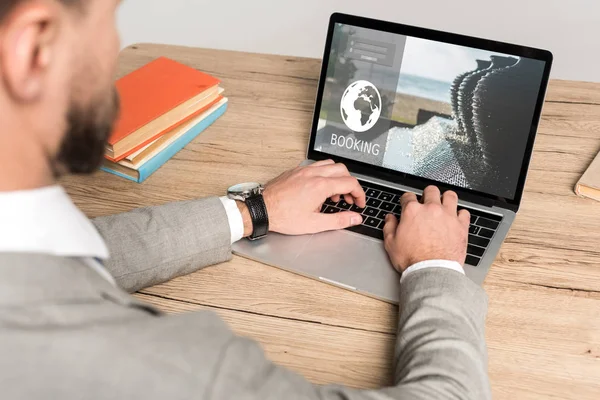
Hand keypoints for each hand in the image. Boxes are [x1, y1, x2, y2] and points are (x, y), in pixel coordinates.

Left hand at [240, 160, 365, 235]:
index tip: (359, 203)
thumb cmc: (283, 216)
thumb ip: (338, 220)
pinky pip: (316, 166)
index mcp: (320, 186)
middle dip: (350, 184)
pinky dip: (324, 174)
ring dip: (337, 177)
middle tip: (348, 199)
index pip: (350, 183)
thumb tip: (355, 218)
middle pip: (342, 170)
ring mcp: (303, 170)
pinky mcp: (295, 171)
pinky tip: (318, 189)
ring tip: (333, 195)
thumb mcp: (314, 224)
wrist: (262, 209)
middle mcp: (313, 174)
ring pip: (329, 165)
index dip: (359, 194)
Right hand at [383, 186, 469, 271]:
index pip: (408, 196)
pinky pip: (464, 212)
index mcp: (412, 211)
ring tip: (444, 204)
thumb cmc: (412, 259)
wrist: (431, 271)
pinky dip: (460, 214)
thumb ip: (389, 227)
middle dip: (427, 194)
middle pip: (431, 191)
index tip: (407, 203)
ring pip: (450, 196)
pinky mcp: (461, 226)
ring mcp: (448, 216)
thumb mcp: (391, 244)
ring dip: (446, 198)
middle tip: (426, 200)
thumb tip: (390, 219)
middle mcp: (431, 209)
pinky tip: (456, 218)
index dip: (406, 199)